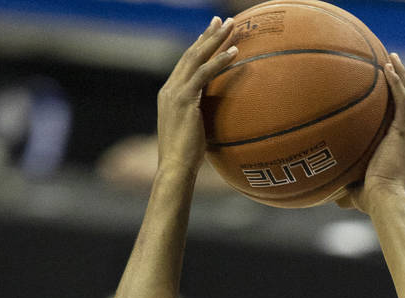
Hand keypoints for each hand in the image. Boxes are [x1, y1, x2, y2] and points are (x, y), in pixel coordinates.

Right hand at [156, 17, 236, 178]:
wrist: (174, 169)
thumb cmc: (186, 160)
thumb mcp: (193, 134)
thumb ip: (200, 120)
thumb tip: (218, 122)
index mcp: (169, 96)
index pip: (184, 65)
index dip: (198, 47)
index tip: (210, 34)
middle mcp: (169, 90)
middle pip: (190, 54)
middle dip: (207, 35)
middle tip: (221, 20)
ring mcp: (175, 93)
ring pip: (196, 58)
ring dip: (215, 40)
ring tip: (232, 26)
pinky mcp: (184, 100)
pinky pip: (205, 74)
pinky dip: (220, 61)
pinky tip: (234, 52)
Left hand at [337, 53, 404, 212]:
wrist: (385, 202)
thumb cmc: (372, 203)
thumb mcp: (357, 192)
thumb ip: (347, 188)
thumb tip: (329, 195)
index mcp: (404, 151)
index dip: (401, 104)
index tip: (390, 89)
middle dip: (404, 82)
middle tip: (393, 65)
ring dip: (402, 76)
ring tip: (392, 57)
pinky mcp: (403, 134)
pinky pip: (403, 101)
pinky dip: (398, 83)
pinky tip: (388, 68)